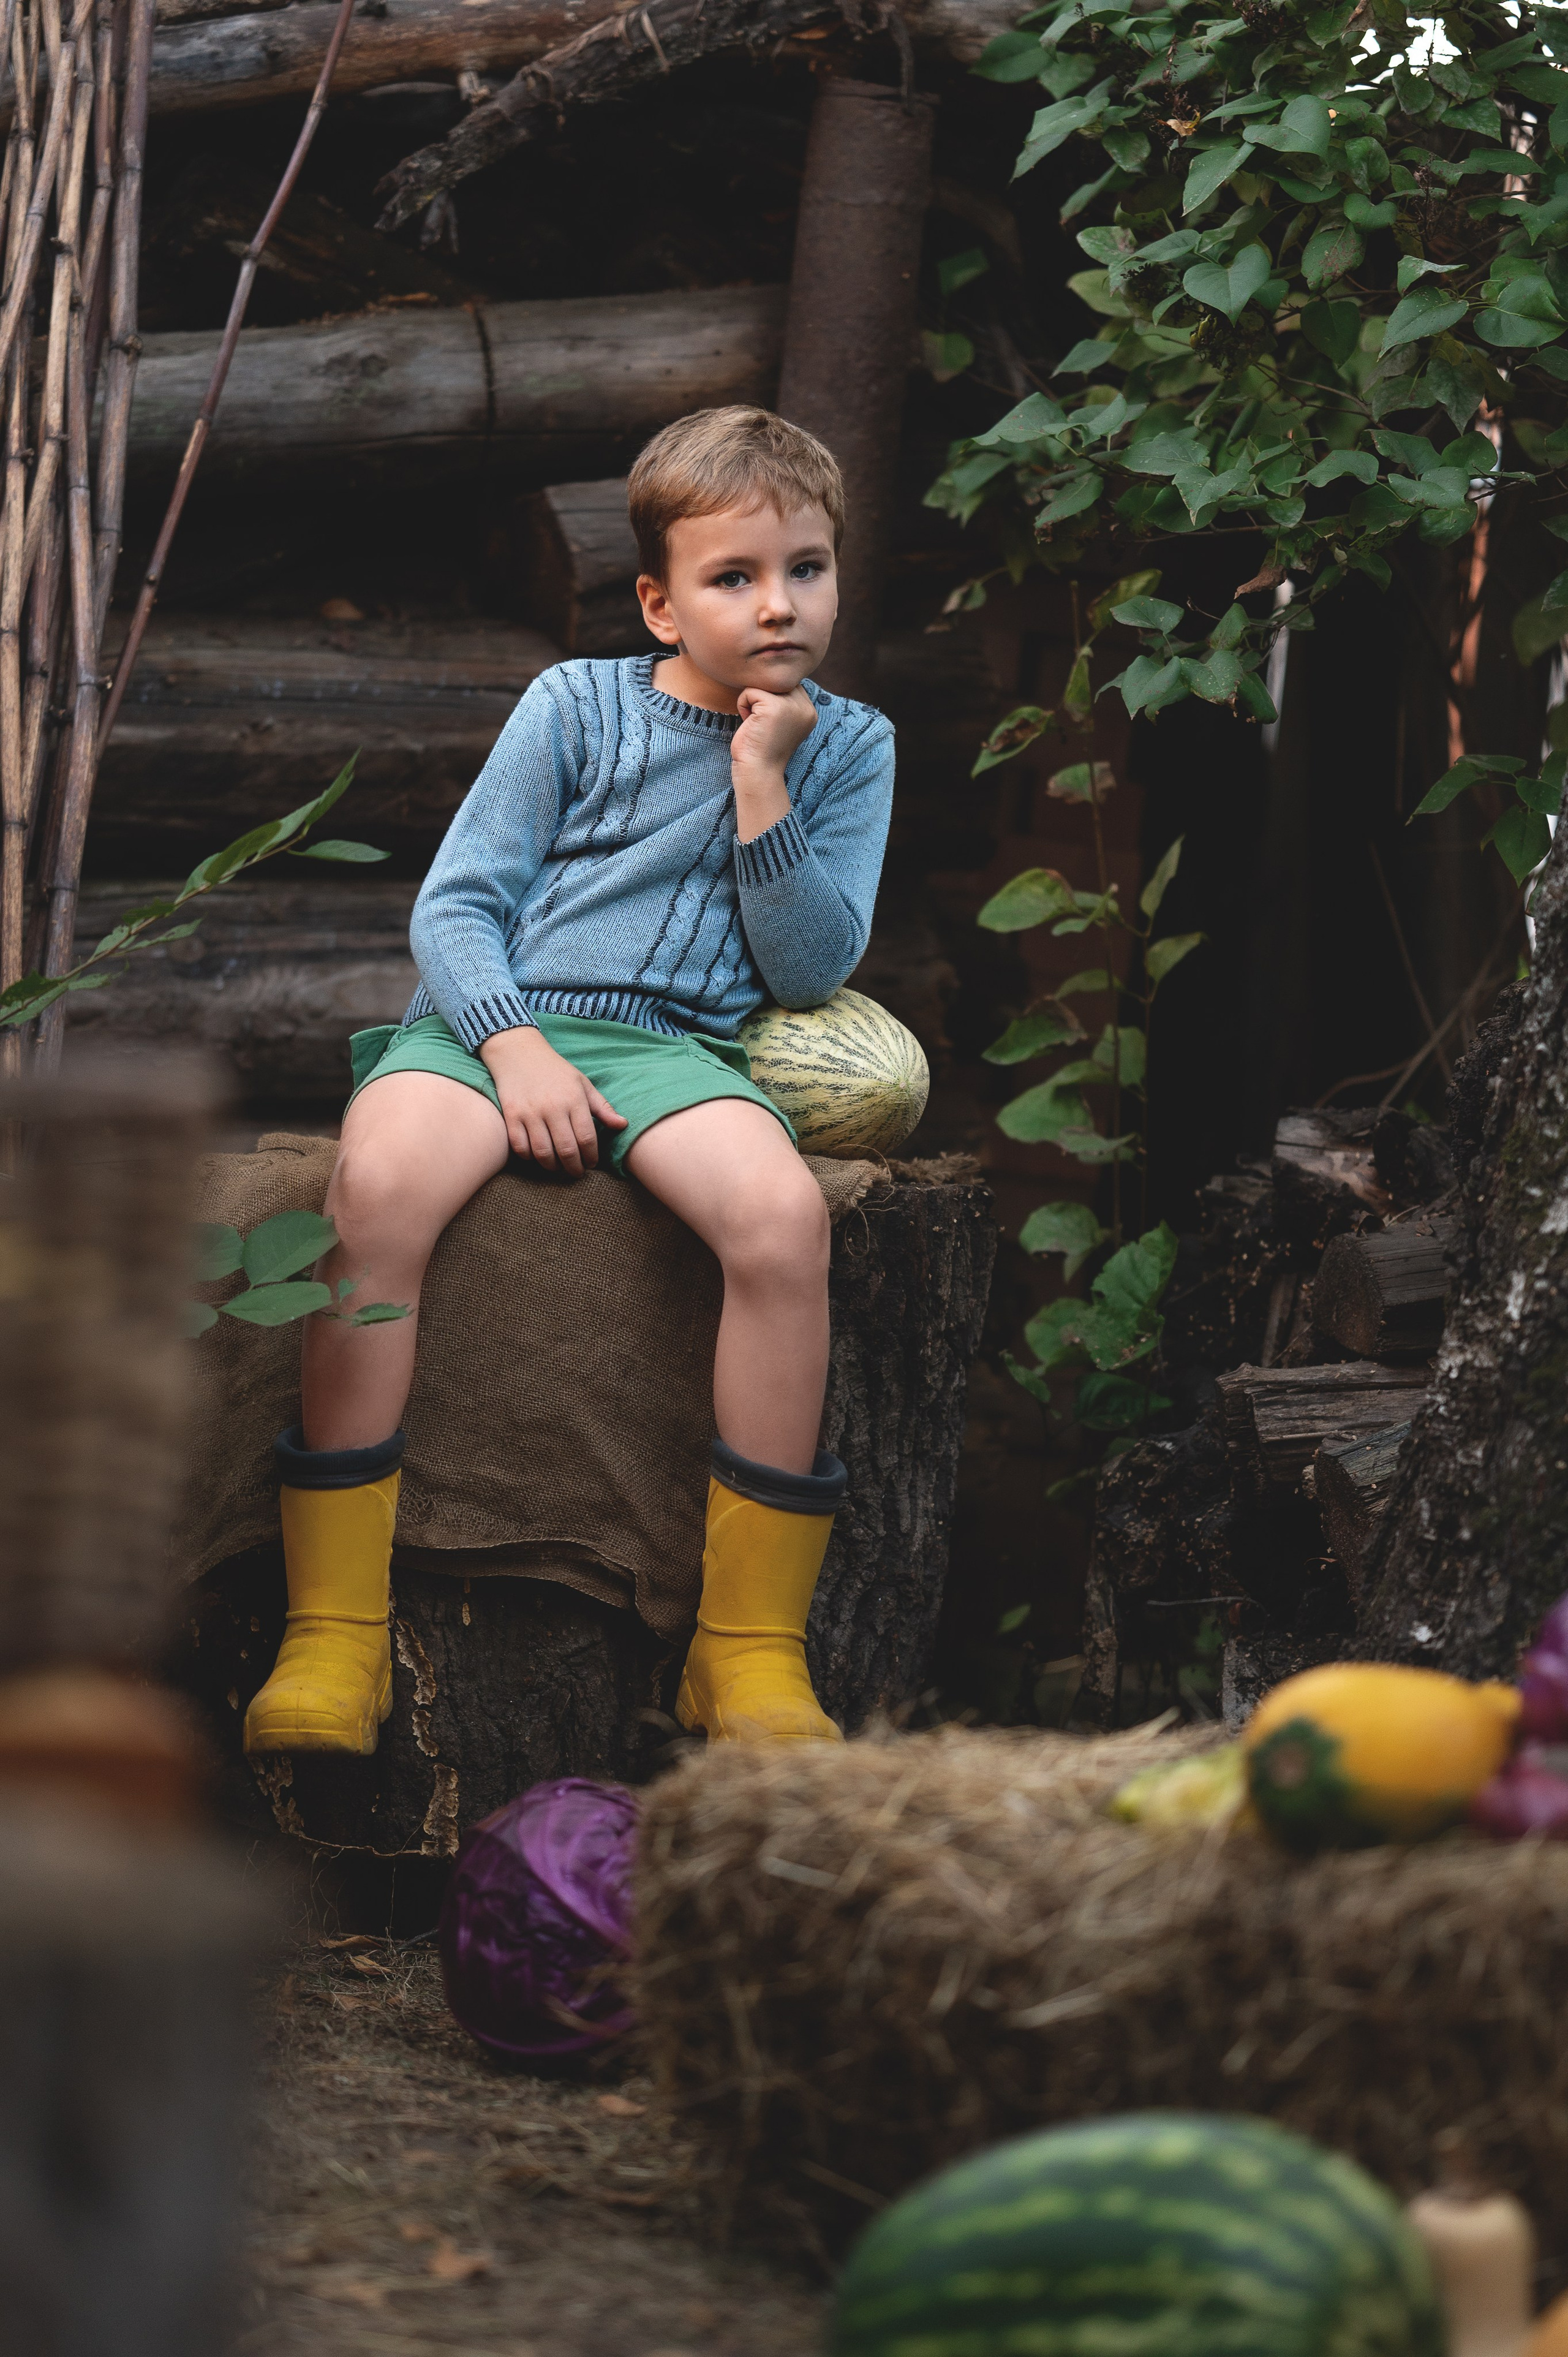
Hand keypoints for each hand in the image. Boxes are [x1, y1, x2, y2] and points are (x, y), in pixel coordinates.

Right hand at [478, 1026, 626, 1175]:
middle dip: (574, 1168)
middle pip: (567, 1150)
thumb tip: (623, 1125)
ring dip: (552, 1167)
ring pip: (543, 1153)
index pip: (587, 1139)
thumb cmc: (555, 1071)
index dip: (591, 1157)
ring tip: (558, 1167)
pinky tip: (536, 1155)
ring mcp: (530, 1112)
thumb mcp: (583, 1084)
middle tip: (576, 1172)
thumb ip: (602, 1108)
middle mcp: (553, 1108)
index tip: (591, 1163)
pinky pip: (520, 1147)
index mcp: (574, 1100)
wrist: (519, 1053)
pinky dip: (528, 1157)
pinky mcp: (511, 1115)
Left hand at [731, 684, 816, 833]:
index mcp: (810, 711)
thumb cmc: (762, 748)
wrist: (758, 771)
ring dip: (752, 703)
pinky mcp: (774, 707)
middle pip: (774, 681)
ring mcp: (791, 706)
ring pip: (761, 685)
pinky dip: (743, 706)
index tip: (769, 725)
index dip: (770, 700)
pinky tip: (750, 724)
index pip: (786, 684)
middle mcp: (805, 706)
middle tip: (762, 725)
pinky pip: (749, 691)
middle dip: (761, 700)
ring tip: (756, 724)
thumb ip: (784, 701)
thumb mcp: (781, 722)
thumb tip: (771, 677)